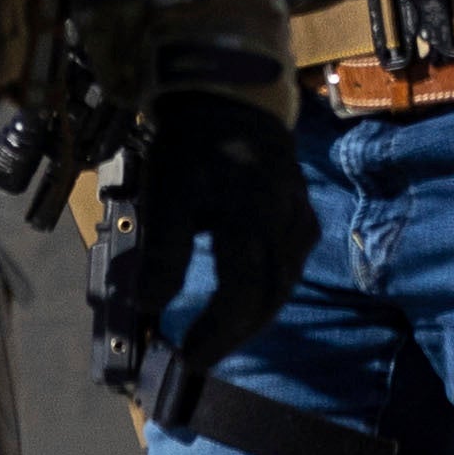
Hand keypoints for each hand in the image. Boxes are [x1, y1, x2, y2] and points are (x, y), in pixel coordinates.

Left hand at [97, 85, 316, 378]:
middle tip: (201, 354)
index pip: (240, 293)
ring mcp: (299, 220)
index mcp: (250, 220)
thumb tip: (149, 304)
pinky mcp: (303, 215)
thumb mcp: (168, 195)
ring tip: (222, 333)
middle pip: (269, 297)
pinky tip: (252, 295)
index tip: (186, 355)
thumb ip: (164, 251)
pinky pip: (293, 263)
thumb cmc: (194, 147)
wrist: (232, 99)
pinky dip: (271, 288)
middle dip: (235, 333)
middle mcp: (283, 226)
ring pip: (285, 283)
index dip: (216, 332)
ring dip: (254, 315)